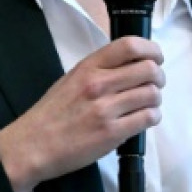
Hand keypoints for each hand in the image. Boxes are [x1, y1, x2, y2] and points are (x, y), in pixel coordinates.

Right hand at [0, 36, 163, 191]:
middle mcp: (98, 84)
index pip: (130, 46)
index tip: (156, 57)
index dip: (152, 50)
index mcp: (88, 67)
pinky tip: (143, 119)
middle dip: (159, 76)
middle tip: (155, 84)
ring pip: (152, 94)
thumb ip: (100, 70)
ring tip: (147, 104)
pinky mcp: (112, 133)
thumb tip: (132, 65)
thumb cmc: (51, 114)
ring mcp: (105, 109)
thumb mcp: (71, 79)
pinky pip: (148, 118)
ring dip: (155, 99)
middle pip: (148, 69)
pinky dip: (152, 117)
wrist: (32, 145)